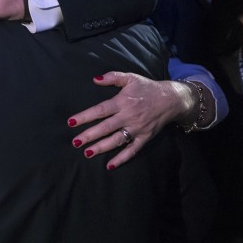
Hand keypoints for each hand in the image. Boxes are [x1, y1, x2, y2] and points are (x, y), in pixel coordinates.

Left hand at [68, 72, 192, 169]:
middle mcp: (128, 116)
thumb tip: (95, 79)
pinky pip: (132, 150)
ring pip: (116, 141)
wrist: (171, 99)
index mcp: (122, 102)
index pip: (100, 110)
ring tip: (87, 153)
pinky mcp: (145, 137)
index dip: (85, 116)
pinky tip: (110, 165)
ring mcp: (137, 128)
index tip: (71, 122)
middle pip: (105, 128)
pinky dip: (122, 158)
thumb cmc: (147, 88)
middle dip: (89, 136)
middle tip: (75, 142)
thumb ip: (112, 77)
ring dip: (101, 148)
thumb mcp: (130, 78)